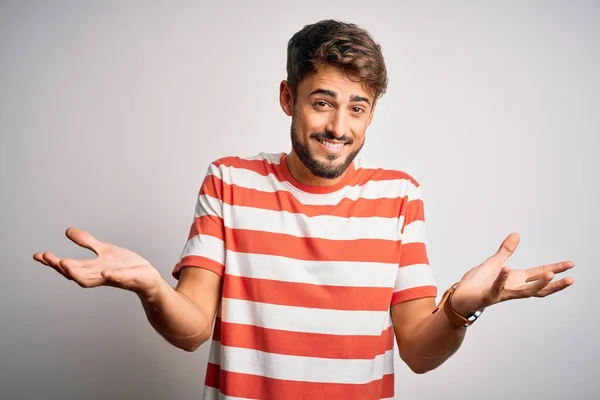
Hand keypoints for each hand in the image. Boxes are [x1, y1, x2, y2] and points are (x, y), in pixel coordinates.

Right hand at [33, 227, 162, 297]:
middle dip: (61, 266)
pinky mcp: (130, 278)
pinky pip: (119, 279)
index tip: (38, 255)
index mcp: (93, 268)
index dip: (53, 261)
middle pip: (76, 273)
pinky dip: (112, 277)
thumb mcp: (105, 250)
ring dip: (78, 273)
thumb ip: (87, 242)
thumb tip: (67, 231)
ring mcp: (114, 277)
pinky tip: (105, 273)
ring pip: (92, 279)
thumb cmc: (125, 266)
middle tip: (47, 257)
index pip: (69, 266)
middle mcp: (99, 275)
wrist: (148, 279)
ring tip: (65, 263)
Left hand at [450, 233, 574, 315]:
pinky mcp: (488, 296)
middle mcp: (512, 288)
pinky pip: (497, 287)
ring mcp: (502, 293)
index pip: (539, 274)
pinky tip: (508, 268)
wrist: (460, 296)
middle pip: (539, 288)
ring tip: (551, 275)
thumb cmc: (478, 282)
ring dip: (538, 284)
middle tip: (571, 279)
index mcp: (515, 279)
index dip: (555, 269)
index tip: (570, 264)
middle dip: (555, 284)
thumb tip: (516, 235)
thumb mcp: (494, 262)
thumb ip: (506, 250)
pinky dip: (502, 279)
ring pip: (524, 292)